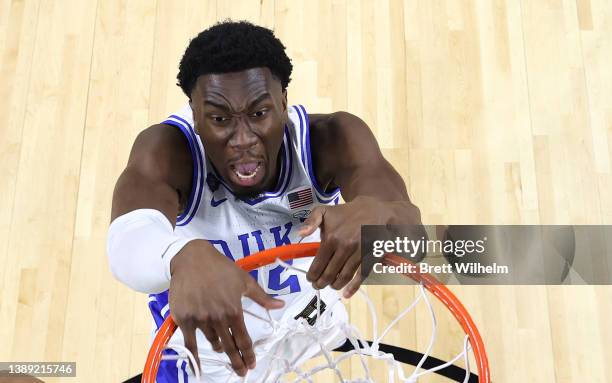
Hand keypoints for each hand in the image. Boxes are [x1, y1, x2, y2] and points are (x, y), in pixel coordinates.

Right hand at [169, 240, 284, 376]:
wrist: (192, 258)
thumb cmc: (220, 268)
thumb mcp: (244, 280)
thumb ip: (262, 297)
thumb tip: (280, 305)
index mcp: (234, 309)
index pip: (243, 339)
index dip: (248, 355)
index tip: (251, 365)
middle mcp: (217, 317)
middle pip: (229, 347)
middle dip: (237, 362)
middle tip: (241, 372)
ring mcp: (200, 319)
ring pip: (212, 342)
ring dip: (220, 348)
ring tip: (223, 350)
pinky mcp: (184, 319)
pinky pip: (190, 343)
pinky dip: (195, 357)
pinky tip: (199, 366)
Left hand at [299, 196, 421, 297]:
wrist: (374, 210)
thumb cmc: (346, 213)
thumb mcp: (324, 211)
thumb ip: (311, 221)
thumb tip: (301, 234)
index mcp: (331, 238)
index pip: (318, 264)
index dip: (312, 275)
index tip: (310, 279)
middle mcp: (344, 247)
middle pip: (329, 273)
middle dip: (321, 283)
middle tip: (317, 285)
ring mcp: (358, 253)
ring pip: (344, 276)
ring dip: (334, 285)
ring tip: (330, 286)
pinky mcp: (370, 257)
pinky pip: (361, 276)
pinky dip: (353, 287)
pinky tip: (346, 294)